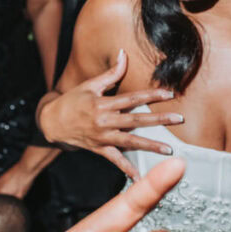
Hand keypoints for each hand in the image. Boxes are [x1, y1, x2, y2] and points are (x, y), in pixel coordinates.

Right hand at [38, 49, 185, 177]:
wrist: (51, 122)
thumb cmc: (72, 100)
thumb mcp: (90, 84)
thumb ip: (111, 73)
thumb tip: (124, 54)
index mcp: (103, 104)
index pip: (132, 98)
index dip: (151, 95)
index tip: (169, 94)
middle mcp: (104, 121)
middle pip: (136, 121)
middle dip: (159, 120)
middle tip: (179, 119)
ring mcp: (102, 137)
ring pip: (130, 142)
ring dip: (150, 146)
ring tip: (168, 150)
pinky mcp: (99, 149)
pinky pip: (115, 160)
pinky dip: (127, 169)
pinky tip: (140, 178)